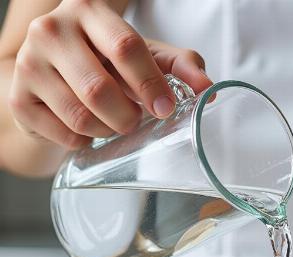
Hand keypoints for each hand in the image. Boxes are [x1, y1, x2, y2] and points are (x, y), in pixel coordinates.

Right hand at [8, 0, 211, 148]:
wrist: (57, 79)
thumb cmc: (109, 65)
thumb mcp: (148, 58)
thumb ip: (182, 66)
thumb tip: (208, 89)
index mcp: (89, 12)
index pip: (126, 47)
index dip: (151, 84)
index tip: (166, 109)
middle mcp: (52, 29)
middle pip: (99, 89)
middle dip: (127, 117)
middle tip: (134, 120)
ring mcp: (28, 62)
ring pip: (81, 116)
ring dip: (106, 130)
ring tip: (110, 122)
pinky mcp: (18, 97)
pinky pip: (63, 134)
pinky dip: (84, 141)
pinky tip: (87, 129)